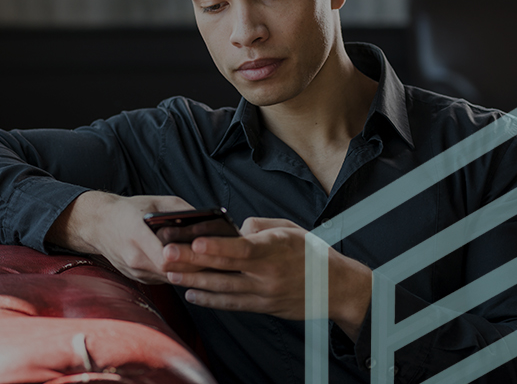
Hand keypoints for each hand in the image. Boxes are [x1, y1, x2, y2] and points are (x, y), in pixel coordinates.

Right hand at [46, 191, 196, 282]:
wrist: (98, 225)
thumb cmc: (129, 210)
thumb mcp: (155, 202)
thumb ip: (180, 209)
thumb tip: (206, 217)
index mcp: (136, 234)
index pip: (163, 257)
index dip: (184, 257)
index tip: (202, 251)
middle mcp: (133, 257)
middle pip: (170, 271)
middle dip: (193, 266)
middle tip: (216, 260)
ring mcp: (134, 271)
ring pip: (168, 278)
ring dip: (188, 272)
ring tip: (210, 264)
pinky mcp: (137, 278)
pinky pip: (162, 279)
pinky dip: (178, 274)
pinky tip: (193, 267)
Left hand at [162, 217, 371, 339]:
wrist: (333, 287)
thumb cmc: (311, 252)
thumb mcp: (289, 228)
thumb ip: (259, 226)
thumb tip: (235, 229)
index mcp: (274, 249)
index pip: (240, 248)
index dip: (215, 246)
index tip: (192, 241)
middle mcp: (266, 273)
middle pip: (224, 268)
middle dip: (192, 262)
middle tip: (166, 256)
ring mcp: (263, 293)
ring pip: (222, 288)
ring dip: (194, 281)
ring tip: (171, 273)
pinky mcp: (262, 306)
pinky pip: (232, 304)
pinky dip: (210, 300)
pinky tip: (193, 293)